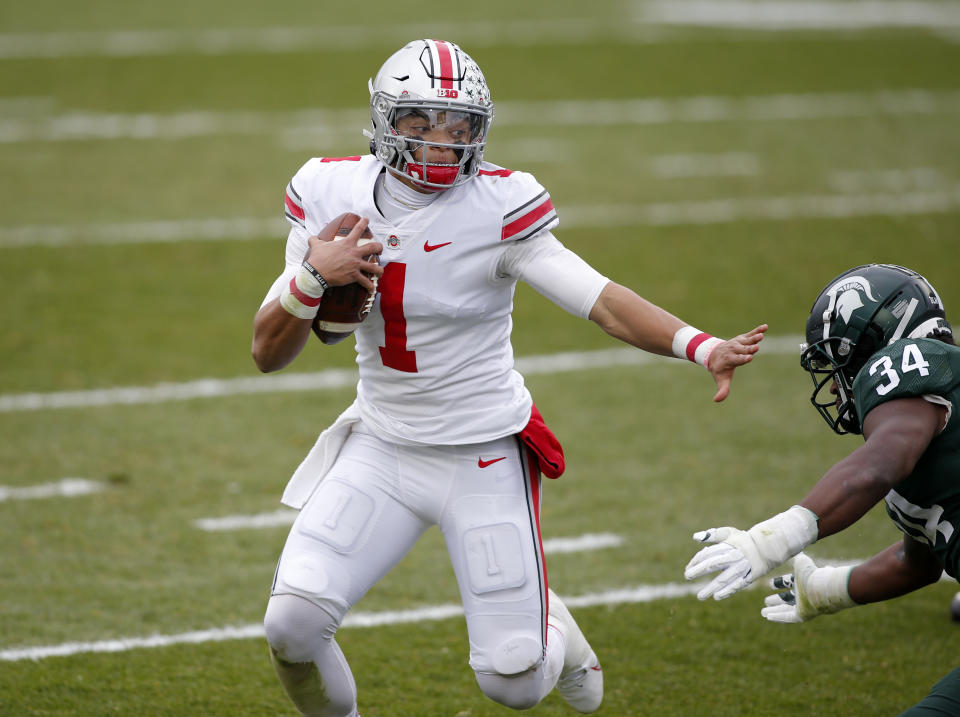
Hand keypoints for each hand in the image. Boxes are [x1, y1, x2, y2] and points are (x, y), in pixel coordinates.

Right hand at [304, 217, 383, 290]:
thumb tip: (312, 238)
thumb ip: (316, 240)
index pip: (357, 229)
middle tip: (380, 249)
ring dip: (379, 269)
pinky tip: (372, 288)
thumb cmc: (317, 259)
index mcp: (346, 244)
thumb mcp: (316, 246)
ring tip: (380, 271)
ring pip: (374, 267)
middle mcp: (354, 253)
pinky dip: (370, 286)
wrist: (317, 273)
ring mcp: (355, 265)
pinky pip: (365, 282)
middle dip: (379, 247)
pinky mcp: (354, 276)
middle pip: (373, 247)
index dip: (363, 223)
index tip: (367, 219)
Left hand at [684, 506, 818, 600]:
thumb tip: (695, 537)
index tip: (688, 568)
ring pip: (723, 579)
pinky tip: (717, 597)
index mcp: (726, 546)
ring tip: (700, 596)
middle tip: (687, 576)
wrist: (767, 546)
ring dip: (711, 588)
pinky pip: (736, 585)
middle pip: (712, 565)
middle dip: (699, 571)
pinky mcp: (749, 577)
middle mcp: (732, 557)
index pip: (707, 554)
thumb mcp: (728, 533)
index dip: (696, 561)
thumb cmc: (743, 540)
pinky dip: (727, 591)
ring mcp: (741, 568)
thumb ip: (712, 535)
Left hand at [707, 324, 766, 401]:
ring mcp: (738, 343)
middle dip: (749, 349)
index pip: (736, 359)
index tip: (749, 358)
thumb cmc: (719, 369)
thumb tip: (716, 400)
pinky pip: (750, 334)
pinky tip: (765, 327)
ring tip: (761, 336)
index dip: (742, 359)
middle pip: (743, 350)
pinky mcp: (742, 338)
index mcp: (729, 360)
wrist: (713, 354)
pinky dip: (757, 330)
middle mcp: (733, 350)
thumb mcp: (721, 379)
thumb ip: (722, 389)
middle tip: (756, 348)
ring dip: (753, 338)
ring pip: (747, 341)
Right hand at [761, 553, 855, 622]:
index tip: (769, 584)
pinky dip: (778, 617)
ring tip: (763, 612)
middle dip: (777, 600)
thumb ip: (796, 558)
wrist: (825, 588)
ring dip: (775, 610)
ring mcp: (804, 605)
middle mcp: (804, 594)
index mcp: (804, 581)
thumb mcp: (801, 562)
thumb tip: (795, 550)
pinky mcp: (803, 615)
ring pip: (787, 609)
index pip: (790, 582)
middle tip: (767, 601)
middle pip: (788, 598)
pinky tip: (769, 617)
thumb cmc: (813, 574)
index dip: (780, 583)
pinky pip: (789, 617)